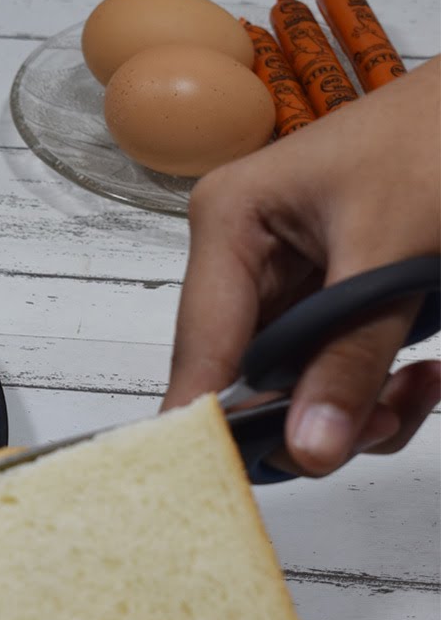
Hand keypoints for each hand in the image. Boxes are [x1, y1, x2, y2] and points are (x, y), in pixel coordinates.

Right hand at [164, 56, 440, 476]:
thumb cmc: (439, 139)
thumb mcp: (393, 252)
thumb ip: (351, 356)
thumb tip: (310, 449)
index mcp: (228, 222)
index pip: (202, 344)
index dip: (211, 416)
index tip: (227, 480)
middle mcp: (240, 253)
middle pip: (247, 373)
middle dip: (312, 411)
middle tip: (376, 424)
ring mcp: (282, 276)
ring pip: (293, 380)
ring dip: (356, 405)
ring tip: (417, 391)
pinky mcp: (323, 293)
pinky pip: (329, 365)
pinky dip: (375, 386)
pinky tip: (421, 373)